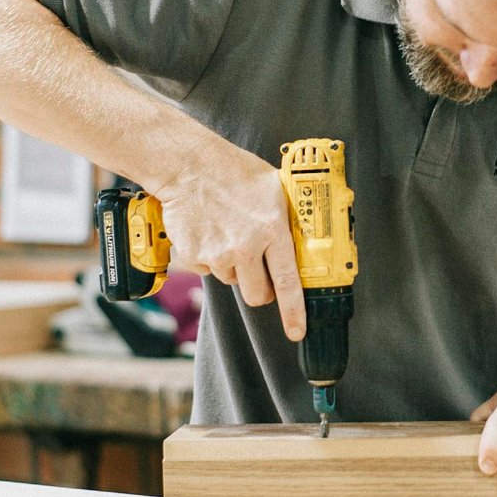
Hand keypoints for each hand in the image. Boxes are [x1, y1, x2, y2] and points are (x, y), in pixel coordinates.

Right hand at [147, 137, 305, 341]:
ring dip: (232, 266)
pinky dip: (208, 257)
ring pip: (231, 280)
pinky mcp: (194, 255)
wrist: (190, 165)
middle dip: (260, 289)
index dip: (294, 312)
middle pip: (257, 294)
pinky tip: (210, 231)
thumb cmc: (234, 172)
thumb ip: (286, 220)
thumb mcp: (274, 189)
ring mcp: (218, 253)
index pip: (288, 281)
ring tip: (228, 233)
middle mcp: (246, 246)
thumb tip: (306, 239)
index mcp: (272, 230)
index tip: (297, 331)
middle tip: (257, 268)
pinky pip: (207, 270)